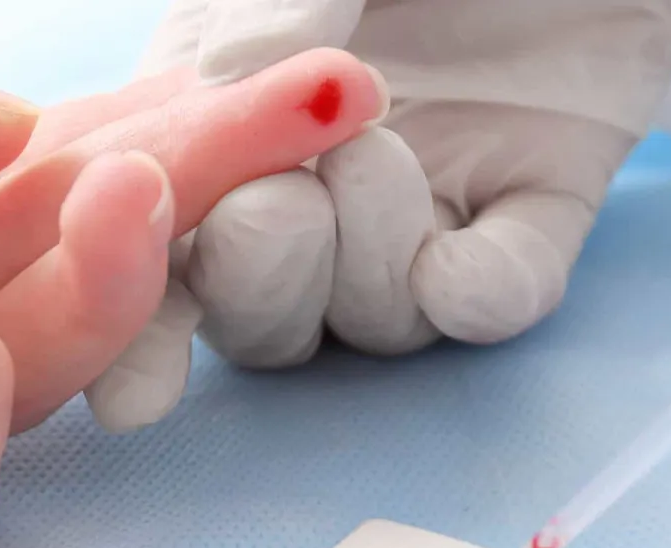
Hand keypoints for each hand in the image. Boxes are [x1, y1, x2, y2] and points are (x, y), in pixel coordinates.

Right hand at [81, 0, 670, 433]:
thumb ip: (263, 14)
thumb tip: (210, 94)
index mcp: (234, 110)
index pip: (168, 239)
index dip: (144, 317)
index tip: (131, 386)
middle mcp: (326, 178)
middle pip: (262, 314)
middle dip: (255, 281)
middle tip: (275, 203)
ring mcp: (434, 198)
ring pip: (373, 317)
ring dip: (365, 253)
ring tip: (378, 146)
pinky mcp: (539, 206)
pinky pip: (500, 296)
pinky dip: (480, 293)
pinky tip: (469, 258)